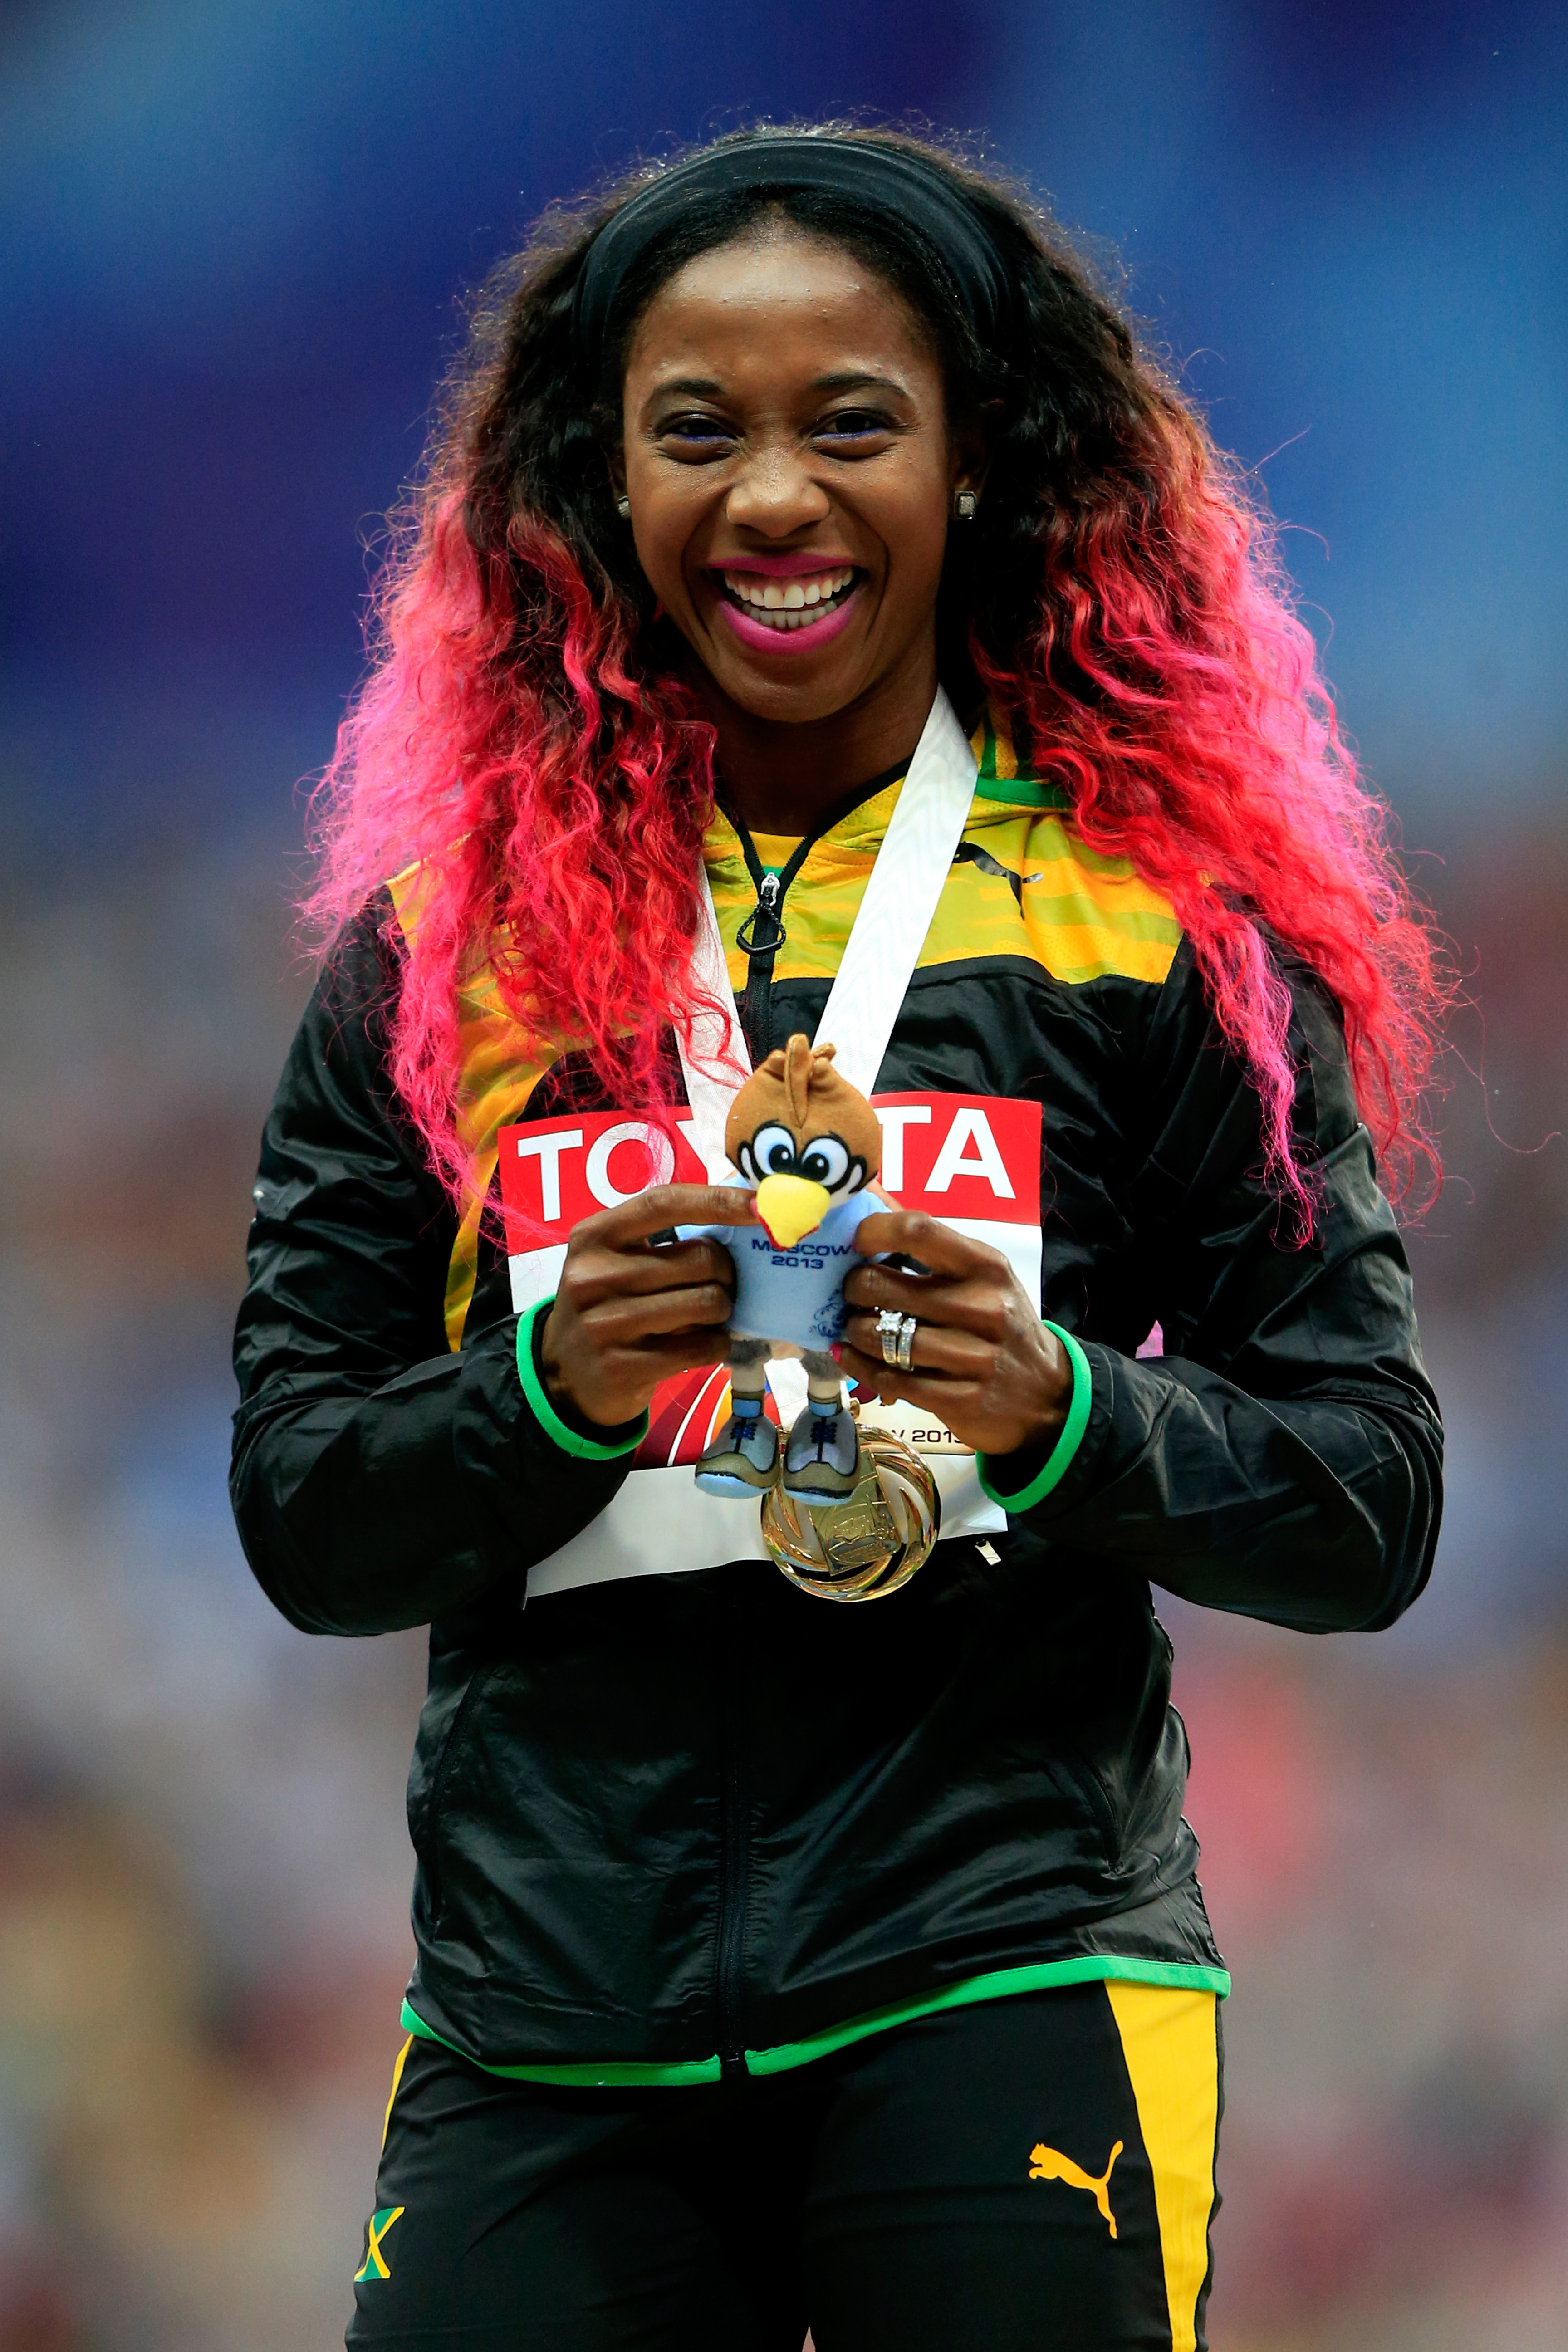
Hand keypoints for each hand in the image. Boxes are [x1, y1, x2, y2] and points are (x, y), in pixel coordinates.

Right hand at [539, 1184, 753, 1430]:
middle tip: (722, 1284)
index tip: (759, 1205)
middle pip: (700, 1259)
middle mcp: (594, 1276)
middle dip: (727, 1272)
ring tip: (707, 1316)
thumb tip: (743, 1215)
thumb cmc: (607, 1302)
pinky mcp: (622, 1367)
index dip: (717, 1200)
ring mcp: (605, 1324)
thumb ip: (662, 1236)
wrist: (565, 1371)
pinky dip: (715, 1344)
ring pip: (706, 1303)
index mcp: (594, 1236)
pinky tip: (700, 1343)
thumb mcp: (614, 1259)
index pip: (664, 1203)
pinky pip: (701, 1347)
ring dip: (722, 1310)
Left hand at [839, 1212, 1071, 1459]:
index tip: (857, 1245)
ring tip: (855, 1328)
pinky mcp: (961, 1400)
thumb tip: (870, 1225)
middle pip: (880, 1285)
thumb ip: (939, 1254)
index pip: (916, 1230)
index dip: (872, 1232)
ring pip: (879, 1336)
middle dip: (852, 1289)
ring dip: (855, 1331)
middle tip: (852, 1295)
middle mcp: (982, 1308)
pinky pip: (889, 1379)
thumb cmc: (1002, 1325)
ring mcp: (973, 1357)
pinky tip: (851, 1357)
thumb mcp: (986, 1280)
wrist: (1047, 1395)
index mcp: (986, 1267)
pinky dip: (860, 1366)